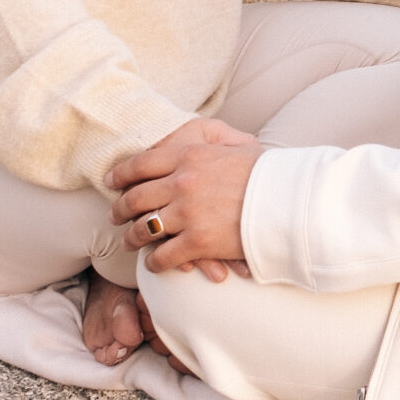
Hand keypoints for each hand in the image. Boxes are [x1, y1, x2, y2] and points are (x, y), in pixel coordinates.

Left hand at [110, 131, 264, 277]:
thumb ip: (216, 144)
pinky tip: (155, 263)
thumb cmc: (270, 174)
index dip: (120, 173)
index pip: (141, 163)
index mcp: (190, 156)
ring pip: (143, 229)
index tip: (111, 181)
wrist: (289, 202)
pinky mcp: (196, 242)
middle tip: (116, 216)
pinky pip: (162, 256)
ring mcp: (187, 214)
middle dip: (120, 209)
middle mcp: (182, 182)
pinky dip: (154, 262)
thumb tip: (213, 137)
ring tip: (131, 242)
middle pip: (135, 197)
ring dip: (133, 238)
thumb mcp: (239, 147)